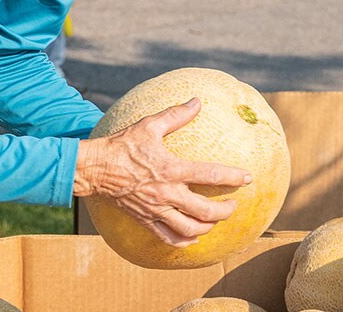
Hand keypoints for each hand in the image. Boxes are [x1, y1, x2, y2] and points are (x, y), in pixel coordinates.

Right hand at [74, 97, 251, 247]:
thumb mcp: (148, 125)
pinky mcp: (145, 219)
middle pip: (205, 211)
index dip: (233, 177)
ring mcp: (156, 209)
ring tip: (214, 221)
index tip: (248, 178)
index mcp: (171, 169)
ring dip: (208, 227)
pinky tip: (192, 237)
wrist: (94, 168)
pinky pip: (168, 237)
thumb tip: (196, 101)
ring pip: (190, 228)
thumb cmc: (122, 145)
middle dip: (225, 211)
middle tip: (233, 206)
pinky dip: (184, 241)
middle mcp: (167, 193)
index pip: (210, 175)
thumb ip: (175, 115)